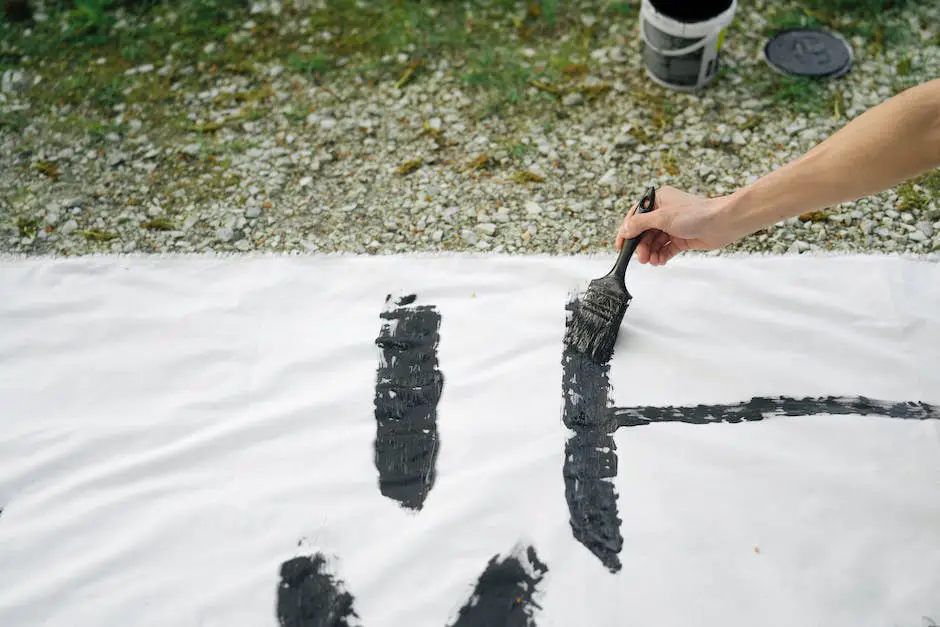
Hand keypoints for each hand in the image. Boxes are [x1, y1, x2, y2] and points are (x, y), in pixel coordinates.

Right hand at [615, 186, 737, 265]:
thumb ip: (640, 224)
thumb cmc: (695, 213)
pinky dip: (662, 255)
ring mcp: (673, 226)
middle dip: (642, 246)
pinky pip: (666, 248)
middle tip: (641, 258)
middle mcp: (664, 212)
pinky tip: (660, 261)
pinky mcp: (681, 238)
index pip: (636, 216)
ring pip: (655, 242)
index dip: (627, 231)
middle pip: (645, 232)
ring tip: (652, 261)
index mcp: (658, 200)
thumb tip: (625, 230)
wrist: (722, 223)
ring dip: (651, 252)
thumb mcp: (662, 217)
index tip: (621, 245)